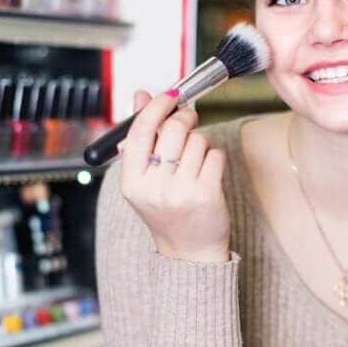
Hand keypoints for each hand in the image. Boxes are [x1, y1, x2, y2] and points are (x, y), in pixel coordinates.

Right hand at [118, 89, 230, 262]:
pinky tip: (208, 172)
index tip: (169, 95)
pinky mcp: (207, 195)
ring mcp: (180, 193)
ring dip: (201, 143)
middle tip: (189, 118)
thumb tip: (142, 95)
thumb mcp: (144, 178)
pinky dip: (215, 157)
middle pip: (172, 129)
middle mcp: (153, 188)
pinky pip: (215, 155)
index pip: (140, 131)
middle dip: (184, 118)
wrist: (188, 251)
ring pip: (197, 140)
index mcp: (131, 182)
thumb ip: (141, 136)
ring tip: (195, 161)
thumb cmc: (166, 209)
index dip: (156, 106)